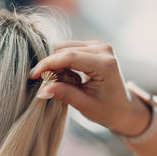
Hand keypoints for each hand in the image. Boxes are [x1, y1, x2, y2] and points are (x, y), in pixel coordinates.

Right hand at [29, 40, 150, 134]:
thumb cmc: (107, 110)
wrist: (123, 108)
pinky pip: (69, 48)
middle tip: (48, 84)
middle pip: (65, 50)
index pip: (70, 57)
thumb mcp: (85, 106)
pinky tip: (68, 77)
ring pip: (64, 47)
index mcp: (105, 64)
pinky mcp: (94, 46)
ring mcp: (99, 45)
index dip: (48, 64)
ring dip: (56, 64)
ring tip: (63, 83)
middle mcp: (104, 49)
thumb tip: (41, 90)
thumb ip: (64, 94)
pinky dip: (62, 62)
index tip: (32, 76)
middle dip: (51, 66)